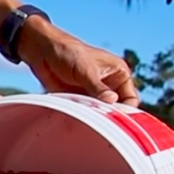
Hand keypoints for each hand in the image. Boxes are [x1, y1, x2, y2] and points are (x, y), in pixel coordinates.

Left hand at [19, 18, 140, 106]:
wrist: (42, 52)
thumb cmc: (68, 52)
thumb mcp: (85, 69)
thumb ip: (98, 87)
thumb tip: (112, 101)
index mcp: (119, 74)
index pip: (131, 99)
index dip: (126, 109)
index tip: (115, 117)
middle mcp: (110, 85)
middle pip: (117, 109)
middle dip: (109, 116)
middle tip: (99, 121)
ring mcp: (95, 94)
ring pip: (101, 114)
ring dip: (94, 118)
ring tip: (84, 116)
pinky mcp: (80, 100)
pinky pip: (86, 114)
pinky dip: (82, 118)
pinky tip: (75, 118)